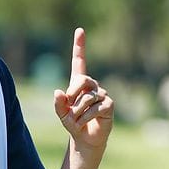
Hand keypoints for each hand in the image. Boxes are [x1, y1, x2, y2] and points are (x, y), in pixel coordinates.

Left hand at [54, 27, 113, 149]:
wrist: (86, 138)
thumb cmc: (73, 122)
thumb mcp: (61, 113)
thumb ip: (58, 103)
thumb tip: (58, 91)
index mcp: (79, 83)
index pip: (79, 61)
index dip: (80, 46)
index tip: (80, 30)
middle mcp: (93, 85)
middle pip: (83, 79)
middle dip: (73, 94)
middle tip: (69, 108)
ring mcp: (103, 94)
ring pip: (87, 98)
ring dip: (77, 112)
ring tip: (76, 120)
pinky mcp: (109, 105)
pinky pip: (95, 108)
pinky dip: (85, 117)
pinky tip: (84, 122)